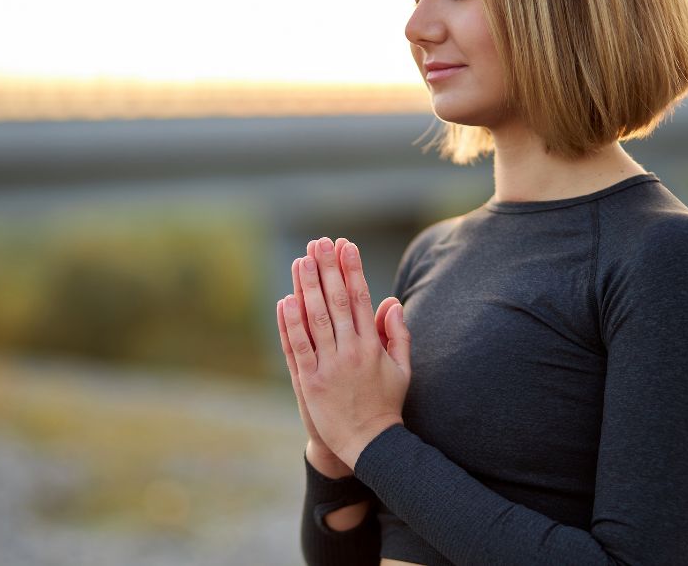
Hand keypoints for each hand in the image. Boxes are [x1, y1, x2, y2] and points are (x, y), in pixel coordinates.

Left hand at [280, 236, 411, 469]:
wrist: (368, 445)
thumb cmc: (386, 405)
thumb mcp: (402, 370)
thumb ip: (399, 334)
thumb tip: (392, 302)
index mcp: (372, 346)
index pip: (360, 299)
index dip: (352, 270)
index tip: (346, 246)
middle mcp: (350, 352)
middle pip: (335, 302)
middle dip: (328, 269)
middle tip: (320, 243)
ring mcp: (328, 367)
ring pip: (315, 319)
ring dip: (307, 287)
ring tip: (302, 261)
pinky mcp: (309, 382)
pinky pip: (297, 347)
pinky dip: (290, 324)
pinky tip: (285, 300)